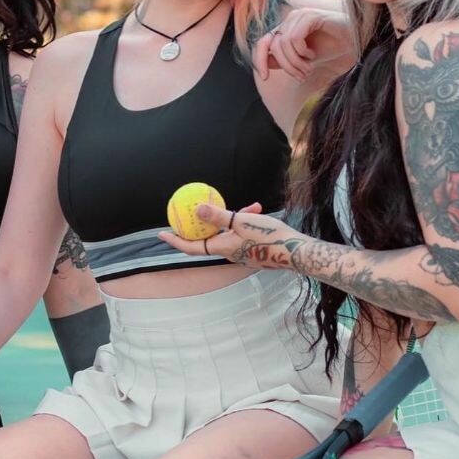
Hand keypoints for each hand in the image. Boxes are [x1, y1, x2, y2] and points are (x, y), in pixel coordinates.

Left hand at [158, 201, 304, 270]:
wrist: (296, 252)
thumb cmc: (268, 236)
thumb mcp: (241, 220)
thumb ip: (218, 215)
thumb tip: (196, 210)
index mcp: (222, 247)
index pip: (191, 246)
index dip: (175, 240)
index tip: (161, 234)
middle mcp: (229, 253)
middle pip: (211, 238)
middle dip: (208, 223)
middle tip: (199, 210)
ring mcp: (242, 253)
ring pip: (230, 233)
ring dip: (234, 218)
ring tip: (250, 206)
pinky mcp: (254, 251)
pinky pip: (243, 234)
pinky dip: (246, 223)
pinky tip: (257, 210)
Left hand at [254, 6, 353, 81]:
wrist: (354, 41)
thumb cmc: (330, 48)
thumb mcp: (303, 60)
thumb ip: (284, 61)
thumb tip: (264, 66)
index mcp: (285, 28)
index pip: (262, 42)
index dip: (259, 60)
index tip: (265, 77)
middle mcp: (289, 19)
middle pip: (274, 47)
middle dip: (286, 67)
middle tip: (302, 76)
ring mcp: (299, 15)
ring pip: (283, 44)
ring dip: (296, 62)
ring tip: (309, 68)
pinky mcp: (310, 15)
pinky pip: (294, 37)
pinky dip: (302, 51)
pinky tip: (313, 54)